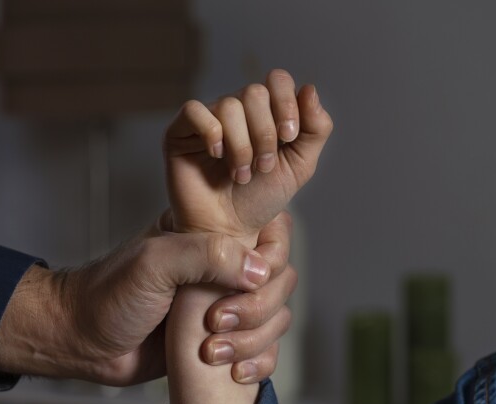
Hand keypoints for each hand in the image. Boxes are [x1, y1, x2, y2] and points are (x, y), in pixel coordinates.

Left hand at [0, 213, 293, 385]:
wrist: (82, 342)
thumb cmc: (108, 295)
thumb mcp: (154, 263)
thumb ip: (206, 255)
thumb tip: (260, 271)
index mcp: (210, 234)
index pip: (271, 233)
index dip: (269, 260)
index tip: (242, 282)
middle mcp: (223, 267)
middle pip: (281, 280)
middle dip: (257, 308)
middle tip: (215, 322)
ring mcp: (225, 305)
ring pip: (276, 318)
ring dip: (253, 340)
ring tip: (211, 352)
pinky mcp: (222, 341)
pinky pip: (264, 350)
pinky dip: (259, 363)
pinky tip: (234, 372)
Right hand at [164, 69, 332, 241]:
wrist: (228, 230)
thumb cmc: (259, 199)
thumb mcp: (299, 166)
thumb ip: (315, 129)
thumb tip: (310, 89)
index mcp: (265, 112)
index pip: (277, 81)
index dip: (286, 103)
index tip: (288, 137)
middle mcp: (236, 110)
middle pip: (254, 92)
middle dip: (265, 133)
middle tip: (262, 167)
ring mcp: (207, 119)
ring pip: (229, 105)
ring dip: (241, 146)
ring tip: (240, 175)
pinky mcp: (180, 132)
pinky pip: (194, 110)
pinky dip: (211, 133)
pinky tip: (216, 156)